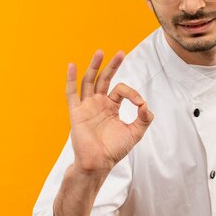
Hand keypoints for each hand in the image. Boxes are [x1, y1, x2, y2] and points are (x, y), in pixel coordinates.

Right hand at [66, 50, 153, 174]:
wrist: (98, 163)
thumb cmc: (114, 150)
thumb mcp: (135, 133)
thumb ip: (144, 119)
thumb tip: (145, 104)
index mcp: (111, 106)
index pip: (121, 90)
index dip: (132, 93)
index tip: (140, 104)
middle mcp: (98, 103)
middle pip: (104, 79)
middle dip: (112, 65)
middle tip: (121, 53)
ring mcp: (87, 106)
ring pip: (89, 81)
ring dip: (94, 66)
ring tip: (100, 52)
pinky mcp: (76, 112)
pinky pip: (71, 93)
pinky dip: (70, 79)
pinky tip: (71, 65)